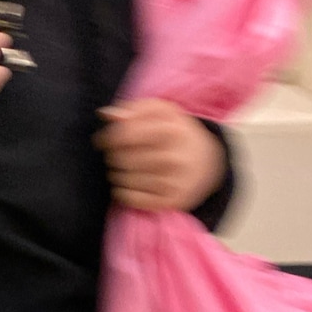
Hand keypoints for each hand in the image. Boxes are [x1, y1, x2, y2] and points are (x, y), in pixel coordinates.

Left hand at [96, 98, 226, 212]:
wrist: (208, 163)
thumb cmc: (175, 133)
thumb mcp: (161, 112)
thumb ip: (133, 109)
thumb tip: (107, 114)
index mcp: (171, 129)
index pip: (124, 135)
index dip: (106, 138)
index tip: (103, 141)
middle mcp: (173, 156)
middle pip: (121, 159)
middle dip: (113, 157)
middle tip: (117, 155)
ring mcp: (173, 181)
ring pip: (123, 180)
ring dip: (116, 175)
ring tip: (124, 169)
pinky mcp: (170, 201)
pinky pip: (129, 199)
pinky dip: (122, 192)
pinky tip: (127, 185)